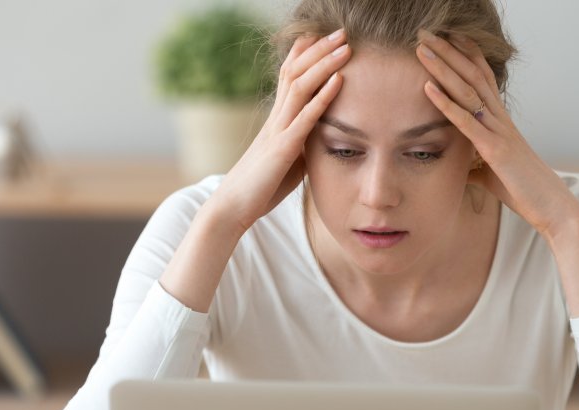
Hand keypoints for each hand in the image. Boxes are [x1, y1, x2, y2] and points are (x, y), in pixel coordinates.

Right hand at [214, 30, 351, 232]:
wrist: (232, 208)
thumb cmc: (260, 188)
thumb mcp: (288, 162)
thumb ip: (302, 145)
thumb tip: (321, 139)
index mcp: (276, 121)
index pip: (288, 77)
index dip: (305, 55)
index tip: (323, 37)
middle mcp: (275, 118)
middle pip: (295, 72)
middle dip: (319, 50)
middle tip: (342, 31)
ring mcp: (277, 130)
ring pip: (300, 86)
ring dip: (324, 64)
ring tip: (345, 46)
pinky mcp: (282, 148)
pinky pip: (305, 117)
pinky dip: (323, 96)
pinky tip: (339, 80)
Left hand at [416, 30, 577, 238]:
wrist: (551, 206)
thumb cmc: (524, 190)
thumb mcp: (493, 174)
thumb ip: (476, 165)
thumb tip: (462, 169)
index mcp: (501, 121)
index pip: (482, 78)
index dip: (466, 55)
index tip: (447, 35)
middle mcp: (500, 119)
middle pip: (472, 75)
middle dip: (448, 51)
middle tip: (425, 30)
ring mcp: (498, 131)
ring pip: (467, 91)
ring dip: (443, 68)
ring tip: (421, 48)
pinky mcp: (495, 149)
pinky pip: (466, 122)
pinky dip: (446, 104)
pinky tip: (428, 88)